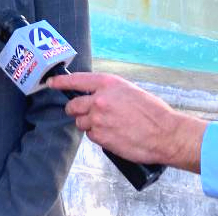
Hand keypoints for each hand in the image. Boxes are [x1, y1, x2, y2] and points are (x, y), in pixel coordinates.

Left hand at [48, 72, 206, 172]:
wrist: (165, 134)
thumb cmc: (153, 112)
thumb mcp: (130, 92)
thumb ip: (110, 92)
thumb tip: (96, 97)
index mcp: (108, 84)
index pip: (76, 80)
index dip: (61, 82)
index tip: (51, 83)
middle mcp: (99, 100)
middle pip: (74, 105)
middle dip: (75, 110)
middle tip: (83, 113)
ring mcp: (98, 119)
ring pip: (81, 123)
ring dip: (89, 124)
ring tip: (108, 126)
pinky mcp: (101, 136)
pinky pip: (91, 136)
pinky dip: (98, 136)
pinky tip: (113, 135)